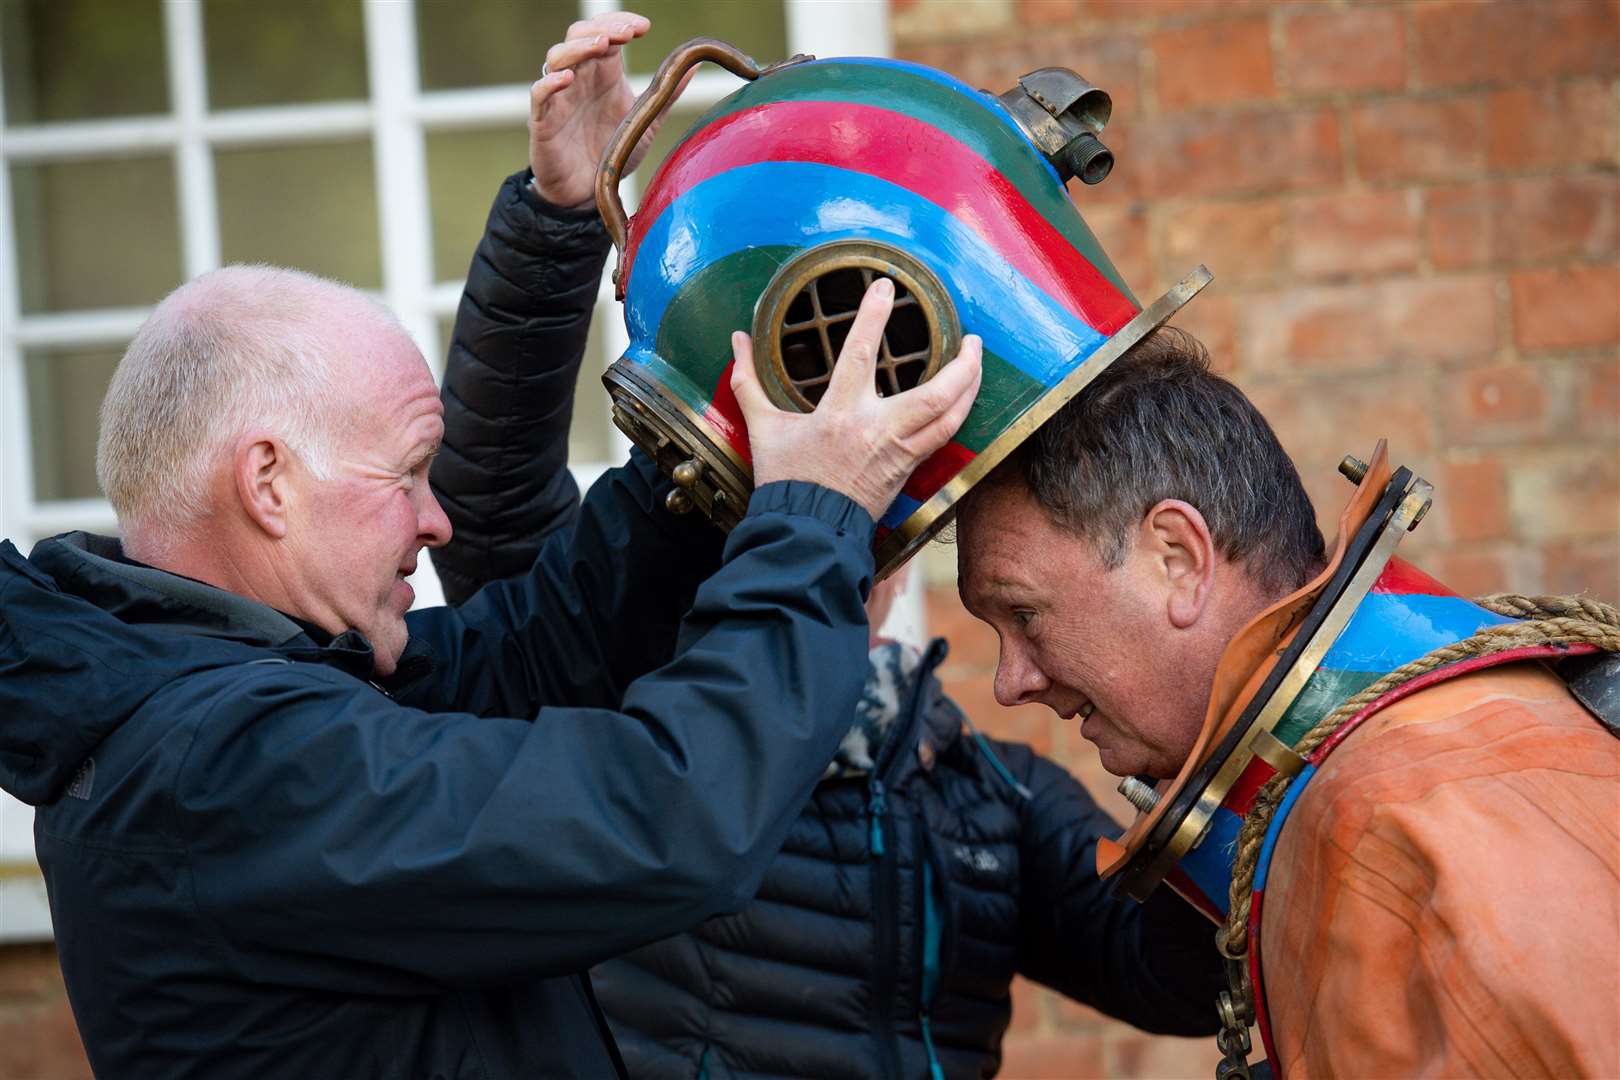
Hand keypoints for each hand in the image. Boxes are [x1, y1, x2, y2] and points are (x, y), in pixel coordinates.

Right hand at [530, 12, 656, 207]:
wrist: (588, 193)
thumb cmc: (612, 152)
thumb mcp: (646, 121)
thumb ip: (666, 94)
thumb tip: (693, 65)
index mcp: (603, 74)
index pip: (605, 33)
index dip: (620, 23)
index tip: (644, 27)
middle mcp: (580, 79)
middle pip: (578, 36)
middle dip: (601, 28)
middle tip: (626, 33)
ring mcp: (559, 97)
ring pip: (556, 57)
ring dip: (577, 47)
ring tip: (601, 45)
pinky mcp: (543, 121)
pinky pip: (539, 94)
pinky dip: (549, 83)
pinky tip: (566, 78)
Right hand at [730, 279, 983, 521]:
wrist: (807, 531)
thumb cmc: (787, 481)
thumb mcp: (763, 428)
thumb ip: (750, 381)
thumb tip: (737, 341)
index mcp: (840, 414)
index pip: (860, 353)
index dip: (873, 316)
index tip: (885, 287)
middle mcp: (878, 430)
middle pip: (937, 393)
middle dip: (963, 364)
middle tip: (971, 339)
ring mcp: (899, 452)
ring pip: (951, 417)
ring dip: (970, 387)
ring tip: (976, 363)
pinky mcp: (908, 469)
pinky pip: (945, 437)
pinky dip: (959, 414)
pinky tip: (963, 399)